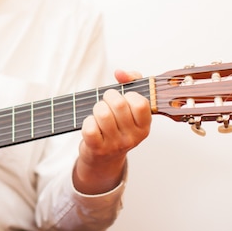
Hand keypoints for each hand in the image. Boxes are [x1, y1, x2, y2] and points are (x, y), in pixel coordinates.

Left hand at [73, 69, 151, 193]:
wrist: (104, 158)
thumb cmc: (117, 125)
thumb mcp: (130, 107)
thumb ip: (131, 82)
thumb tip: (120, 73)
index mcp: (144, 127)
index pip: (140, 103)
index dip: (129, 95)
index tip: (125, 98)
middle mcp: (132, 137)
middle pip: (118, 104)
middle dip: (108, 97)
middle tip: (107, 102)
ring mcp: (115, 145)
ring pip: (102, 114)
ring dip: (97, 108)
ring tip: (99, 113)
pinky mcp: (98, 149)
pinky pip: (89, 127)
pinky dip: (87, 121)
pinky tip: (92, 125)